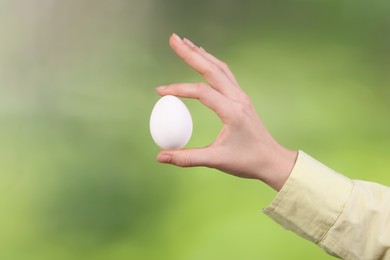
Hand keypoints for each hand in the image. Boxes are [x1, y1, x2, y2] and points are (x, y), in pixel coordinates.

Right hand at [156, 33, 297, 190]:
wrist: (272, 160)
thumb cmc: (247, 161)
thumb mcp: (216, 160)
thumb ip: (187, 158)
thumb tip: (161, 157)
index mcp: (232, 112)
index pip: (201, 92)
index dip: (178, 89)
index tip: (160, 91)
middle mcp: (237, 99)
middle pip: (211, 69)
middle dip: (190, 53)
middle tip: (173, 39)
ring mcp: (241, 96)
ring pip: (220, 68)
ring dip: (202, 54)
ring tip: (186, 43)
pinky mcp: (241, 98)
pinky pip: (226, 74)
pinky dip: (212, 63)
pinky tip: (205, 60)